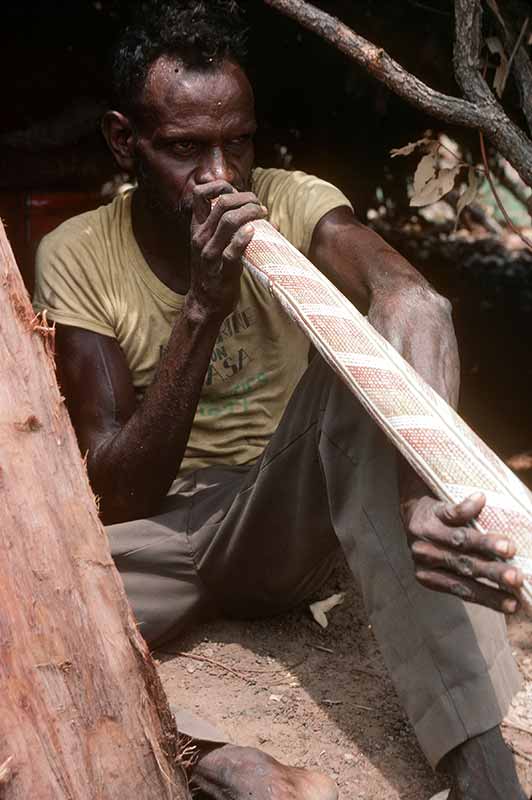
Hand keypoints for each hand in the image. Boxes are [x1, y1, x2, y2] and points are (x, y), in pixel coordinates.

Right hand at [187, 180, 266, 319]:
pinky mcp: (221, 271)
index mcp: (197, 228)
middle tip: (258, 204)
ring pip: (228, 222)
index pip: (199, 194)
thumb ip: (221, 224)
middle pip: (221, 204)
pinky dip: (243, 238)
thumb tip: (251, 206)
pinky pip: (231, 252)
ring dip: (250, 212)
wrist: (204, 302)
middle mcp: (201, 237)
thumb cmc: (212, 270)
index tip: (237, 192)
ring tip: (262, 213)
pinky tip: (253, 231)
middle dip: (245, 198)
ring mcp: (210, 254)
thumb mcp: (210, 243)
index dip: (220, 185)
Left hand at [404, 492, 523, 612]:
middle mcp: (427, 557)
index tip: (514, 605)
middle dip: (493, 573)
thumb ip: (472, 572)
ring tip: (508, 548)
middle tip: (516, 578)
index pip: (465, 590)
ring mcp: (427, 534)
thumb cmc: (441, 538)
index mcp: (431, 576)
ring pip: (460, 541)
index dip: (490, 597)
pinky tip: (482, 501)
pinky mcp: (430, 512)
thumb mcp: (450, 560)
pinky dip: (468, 507)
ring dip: (486, 544)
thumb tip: (514, 588)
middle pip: (465, 566)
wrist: (413, 506)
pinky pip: (451, 512)